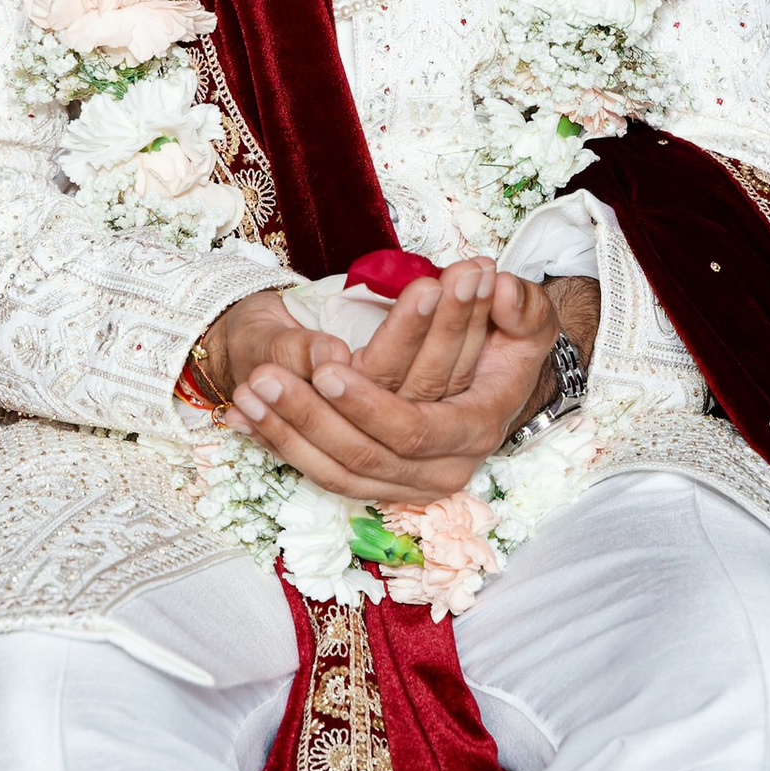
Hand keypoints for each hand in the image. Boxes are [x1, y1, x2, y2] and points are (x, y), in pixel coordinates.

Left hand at [212, 263, 572, 513]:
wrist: (499, 381)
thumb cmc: (509, 342)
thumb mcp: (525, 317)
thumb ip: (520, 304)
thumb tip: (498, 286)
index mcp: (475, 430)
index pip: (414, 430)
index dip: (369, 404)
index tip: (324, 367)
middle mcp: (444, 469)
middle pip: (365, 457)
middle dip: (309, 416)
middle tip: (261, 375)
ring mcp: (409, 484)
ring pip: (336, 473)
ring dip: (285, 434)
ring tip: (245, 392)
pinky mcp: (379, 483)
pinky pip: (323, 474)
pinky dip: (282, 447)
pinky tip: (244, 419)